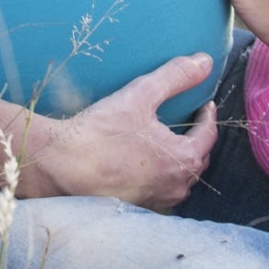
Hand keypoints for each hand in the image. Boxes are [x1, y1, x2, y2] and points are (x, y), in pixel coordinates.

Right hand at [24, 53, 217, 210]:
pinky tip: (147, 166)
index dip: (208, 117)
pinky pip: (161, 191)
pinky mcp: (139, 208)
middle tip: (190, 123)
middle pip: (198, 159)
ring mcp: (159, 200)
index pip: (208, 135)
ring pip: (181, 178)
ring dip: (180, 161)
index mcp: (185, 159)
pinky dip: (161, 177)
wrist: (60, 167)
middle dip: (197, 140)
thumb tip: (205, 60)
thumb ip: (175, 77)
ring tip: (170, 144)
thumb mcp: (141, 95)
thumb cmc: (100, 132)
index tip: (204, 105)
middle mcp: (178, 185)